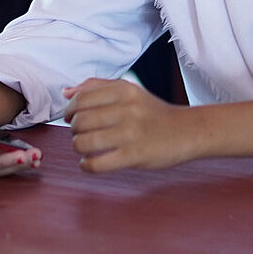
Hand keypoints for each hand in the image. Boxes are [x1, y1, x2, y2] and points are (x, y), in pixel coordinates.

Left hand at [63, 78, 189, 172]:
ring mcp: (131, 133)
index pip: (81, 98)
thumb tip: (66, 93)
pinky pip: (96, 164)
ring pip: (84, 142)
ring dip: (78, 147)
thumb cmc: (153, 113)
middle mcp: (128, 109)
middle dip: (74, 130)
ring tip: (86, 148)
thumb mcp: (130, 91)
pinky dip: (86, 165)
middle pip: (80, 121)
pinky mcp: (134, 156)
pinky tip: (90, 162)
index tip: (72, 117)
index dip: (69, 110)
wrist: (186, 131)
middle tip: (80, 133)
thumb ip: (98, 87)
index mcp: (125, 90)